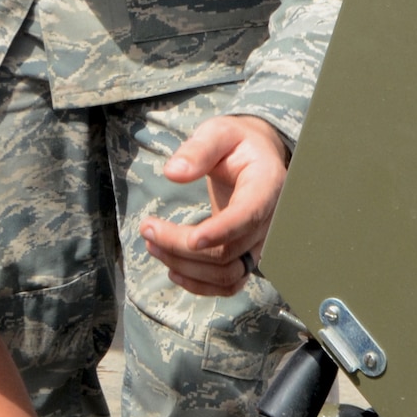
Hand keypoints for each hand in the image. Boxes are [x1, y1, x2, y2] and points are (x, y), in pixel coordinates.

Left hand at [139, 114, 288, 295]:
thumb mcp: (219, 132)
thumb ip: (198, 149)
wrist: (255, 159)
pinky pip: (229, 284)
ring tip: (152, 244)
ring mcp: (260, 243)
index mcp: (267, 185)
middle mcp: (270, 221)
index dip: (222, 231)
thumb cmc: (235, 143)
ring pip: (227, 274)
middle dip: (181, 246)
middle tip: (146, 228)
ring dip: (185, 267)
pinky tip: (172, 270)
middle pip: (228, 250)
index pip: (249, 215)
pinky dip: (200, 285)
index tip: (191, 239)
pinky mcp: (247, 256)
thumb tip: (172, 172)